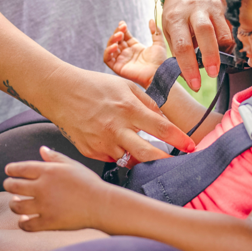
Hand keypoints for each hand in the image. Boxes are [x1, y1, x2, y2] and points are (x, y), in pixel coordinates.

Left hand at [4, 147, 111, 230]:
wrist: (102, 204)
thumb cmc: (88, 183)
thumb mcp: (72, 165)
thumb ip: (55, 157)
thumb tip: (42, 149)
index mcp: (48, 171)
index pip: (19, 168)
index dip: (11, 169)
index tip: (9, 171)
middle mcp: (42, 187)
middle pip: (12, 186)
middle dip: (8, 185)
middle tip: (10, 186)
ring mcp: (44, 206)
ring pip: (16, 206)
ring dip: (13, 204)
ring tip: (16, 202)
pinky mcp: (48, 222)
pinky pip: (26, 225)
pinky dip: (22, 223)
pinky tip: (24, 220)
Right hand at [40, 65, 194, 162]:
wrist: (59, 92)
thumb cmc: (94, 85)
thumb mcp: (125, 86)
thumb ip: (147, 103)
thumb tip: (164, 120)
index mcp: (128, 109)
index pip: (161, 129)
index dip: (180, 140)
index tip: (192, 147)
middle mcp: (116, 129)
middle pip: (148, 155)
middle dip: (166, 162)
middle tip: (178, 165)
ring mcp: (102, 143)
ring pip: (129, 160)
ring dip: (139, 157)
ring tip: (141, 149)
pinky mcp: (90, 152)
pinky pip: (112, 158)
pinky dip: (118, 153)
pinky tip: (114, 141)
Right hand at [104, 20, 166, 88]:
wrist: (158, 73)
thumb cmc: (160, 61)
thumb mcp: (159, 43)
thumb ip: (155, 31)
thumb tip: (151, 19)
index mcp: (135, 48)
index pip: (124, 36)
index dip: (122, 29)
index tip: (123, 23)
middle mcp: (127, 53)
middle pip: (116, 40)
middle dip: (117, 32)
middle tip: (122, 28)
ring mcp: (122, 60)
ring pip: (110, 48)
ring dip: (112, 40)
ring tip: (119, 35)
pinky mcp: (118, 68)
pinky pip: (107, 59)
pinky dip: (108, 52)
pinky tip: (115, 46)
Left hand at [161, 0, 232, 90]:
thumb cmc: (176, 12)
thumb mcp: (169, 28)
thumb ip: (178, 50)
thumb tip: (187, 75)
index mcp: (175, 18)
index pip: (182, 45)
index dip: (188, 66)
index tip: (194, 84)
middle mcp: (193, 11)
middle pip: (205, 32)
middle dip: (210, 55)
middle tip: (212, 74)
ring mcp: (210, 8)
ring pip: (222, 30)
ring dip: (223, 50)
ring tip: (221, 63)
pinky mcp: (223, 7)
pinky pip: (230, 27)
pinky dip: (230, 42)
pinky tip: (226, 51)